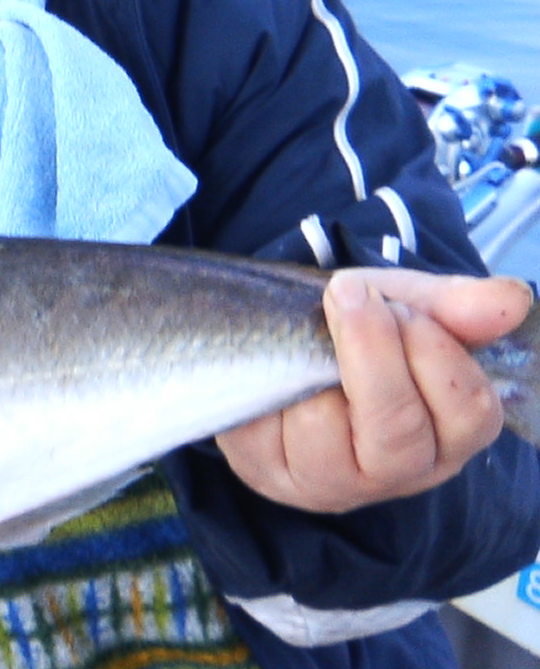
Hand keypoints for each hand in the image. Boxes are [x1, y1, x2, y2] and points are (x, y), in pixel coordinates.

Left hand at [217, 267, 531, 512]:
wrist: (269, 344)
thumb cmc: (351, 333)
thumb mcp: (401, 305)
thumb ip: (453, 305)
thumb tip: (513, 298)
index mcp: (448, 436)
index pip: (470, 410)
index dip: (431, 347)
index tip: (395, 303)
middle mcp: (396, 472)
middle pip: (398, 430)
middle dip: (372, 352)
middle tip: (349, 296)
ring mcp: (329, 481)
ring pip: (324, 428)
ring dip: (312, 364)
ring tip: (307, 335)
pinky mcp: (267, 473)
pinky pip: (265, 429)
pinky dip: (267, 380)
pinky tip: (273, 363)